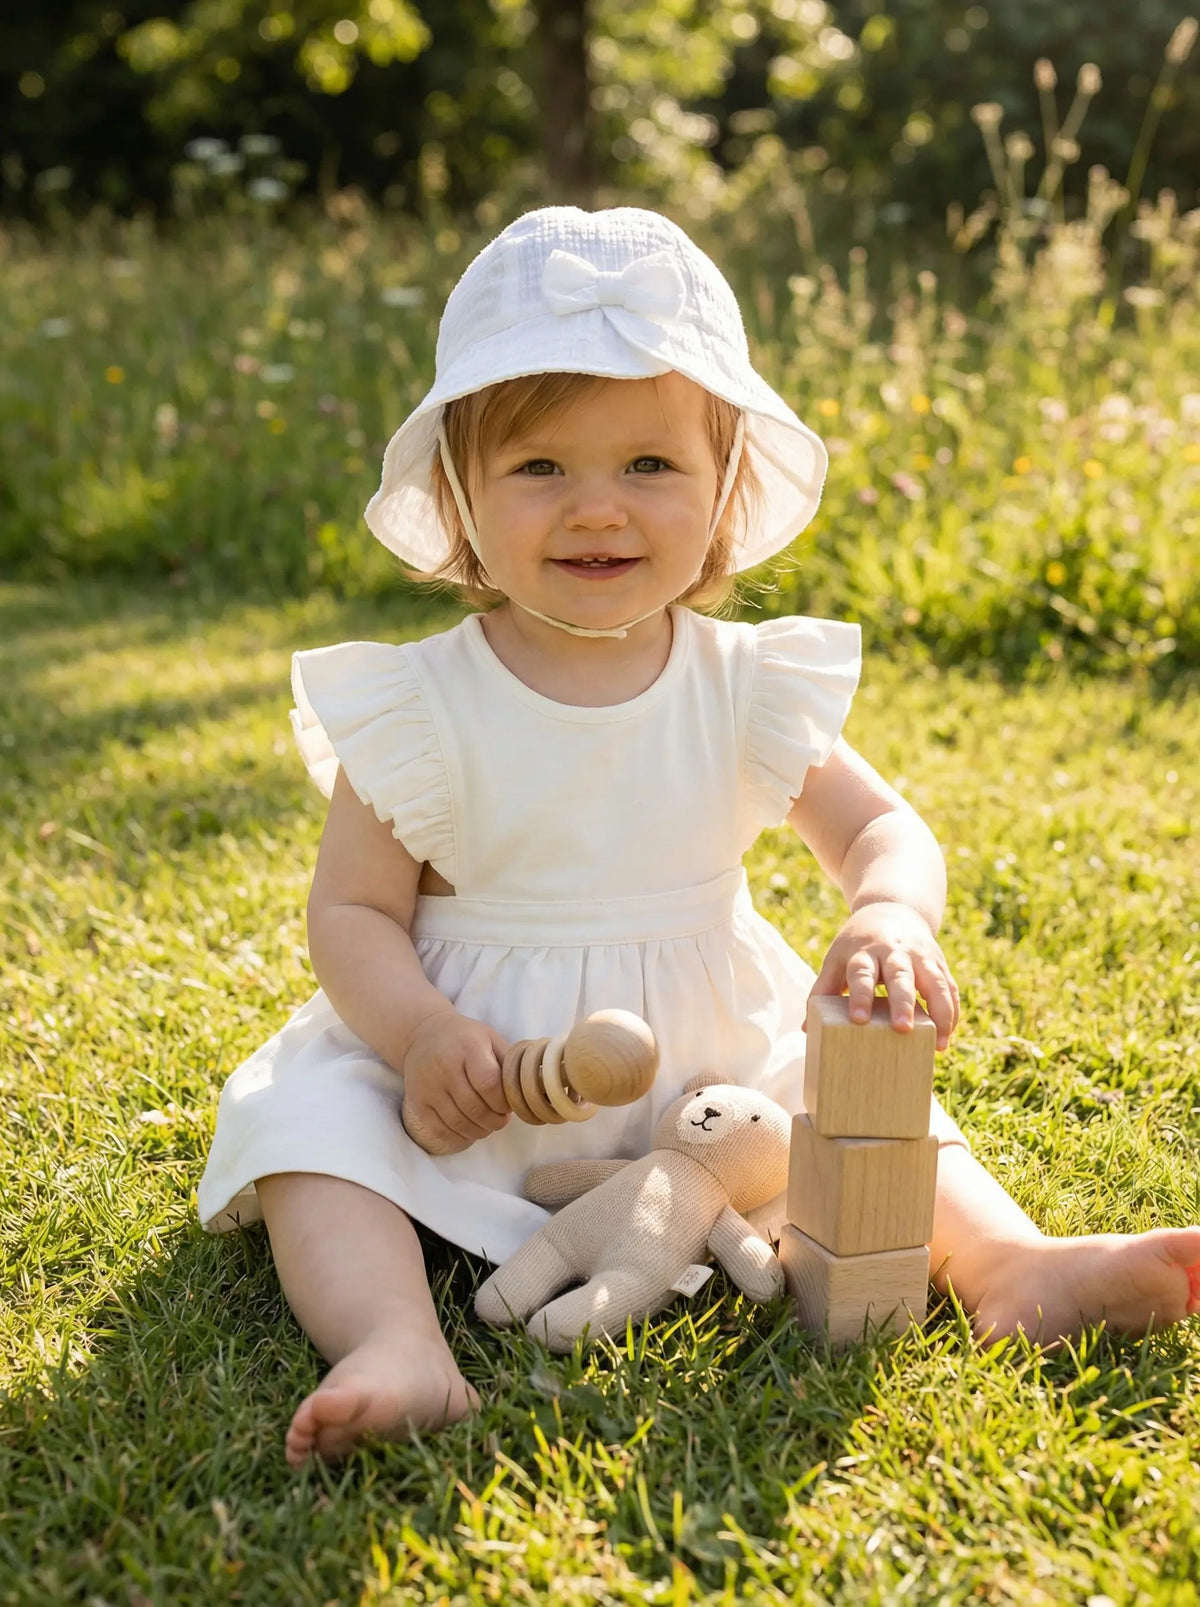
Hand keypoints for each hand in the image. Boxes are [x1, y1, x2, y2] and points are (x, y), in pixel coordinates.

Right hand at [401, 1010, 510, 1151]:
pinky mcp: (417, 1102)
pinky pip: (440, 1129)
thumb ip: (508, 1062)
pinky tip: (469, 1129)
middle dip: (495, 1120)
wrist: (422, 1035)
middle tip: (502, 1120)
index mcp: (467, 1047)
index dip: (503, 1102)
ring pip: (459, 1122)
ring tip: (488, 1125)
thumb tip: (528, 1089)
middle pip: (475, 1107)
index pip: (489, 1084)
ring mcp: (428, 1086)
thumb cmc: (464, 1038)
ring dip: (479, 1130)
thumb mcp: (490, 1038)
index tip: (508, 1105)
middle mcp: (444, 1067)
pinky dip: (459, 1135)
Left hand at [809, 902, 959, 1049]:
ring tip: (939, 1044)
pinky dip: (951, 1011)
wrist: (891, 908)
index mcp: (864, 952)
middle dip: (903, 1003)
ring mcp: (921, 957)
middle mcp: (895, 952)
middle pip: (901, 976)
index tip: (858, 1020)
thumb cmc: (858, 944)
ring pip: (935, 982)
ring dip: (939, 1012)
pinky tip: (947, 1035)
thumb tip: (805, 1028)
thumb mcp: (837, 958)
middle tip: (902, 1029)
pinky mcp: (939, 963)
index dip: (859, 996)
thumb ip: (824, 989)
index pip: (861, 974)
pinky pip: (950, 988)